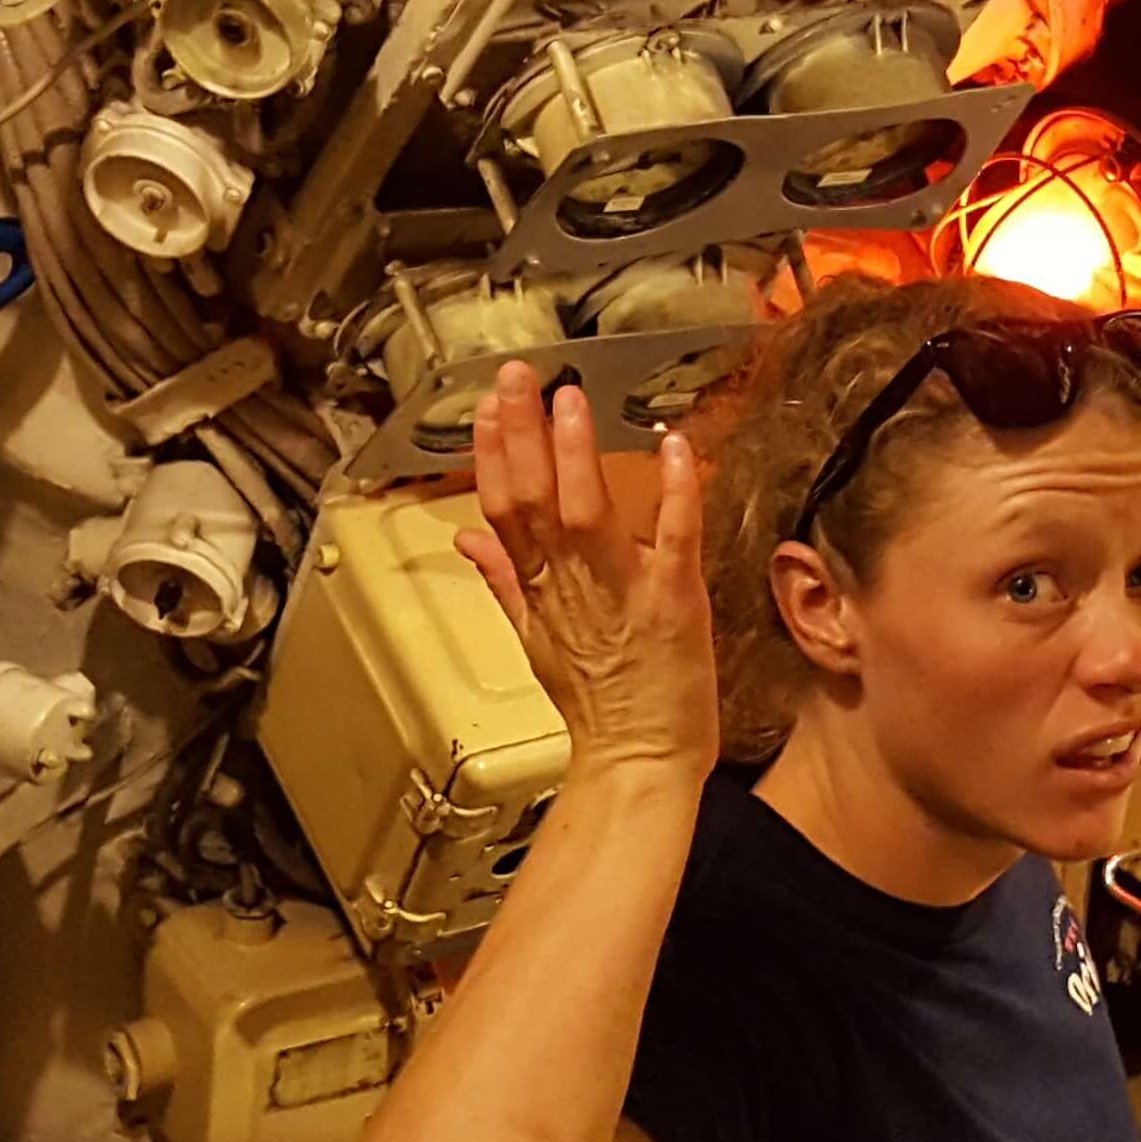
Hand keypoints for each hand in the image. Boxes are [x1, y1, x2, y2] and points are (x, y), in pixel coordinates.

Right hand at [455, 363, 717, 782]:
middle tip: (516, 377)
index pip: (503, 509)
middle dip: (521, 434)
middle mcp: (571, 585)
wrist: (638, 763)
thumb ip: (503, 580)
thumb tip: (466, 539)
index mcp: (538, 590)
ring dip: (576, 454)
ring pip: (587, 512)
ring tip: (570, 401)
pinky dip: (673, 492)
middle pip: (533, 499)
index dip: (492, 456)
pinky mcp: (673, 602)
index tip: (486, 407)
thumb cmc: (596, 707)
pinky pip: (673, 538)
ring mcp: (622, 592)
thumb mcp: (534, 640)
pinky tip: (674, 446)